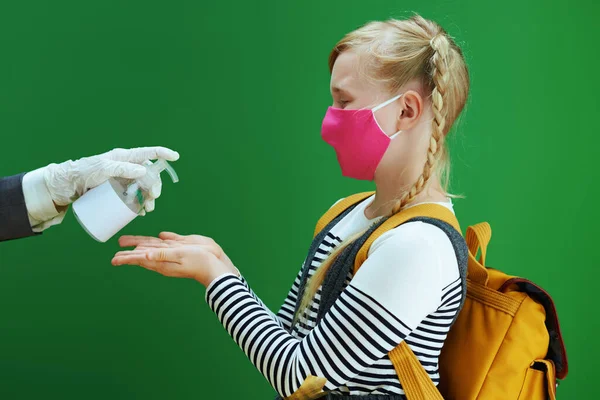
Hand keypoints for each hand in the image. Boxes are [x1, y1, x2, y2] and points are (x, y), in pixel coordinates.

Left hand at [43, 146, 178, 212]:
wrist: (66, 186)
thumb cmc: (83, 173)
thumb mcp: (102, 169)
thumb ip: (121, 168)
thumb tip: (143, 171)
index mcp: (124, 157)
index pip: (147, 153)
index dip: (162, 154)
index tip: (175, 157)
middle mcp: (126, 167)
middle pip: (148, 174)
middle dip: (155, 186)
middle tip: (154, 197)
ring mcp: (122, 180)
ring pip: (143, 187)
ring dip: (149, 198)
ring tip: (147, 208)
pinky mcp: (117, 191)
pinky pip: (134, 197)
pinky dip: (140, 204)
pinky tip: (141, 211)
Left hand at [111, 232, 239, 286]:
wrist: (216, 266)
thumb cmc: (199, 262)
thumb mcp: (180, 256)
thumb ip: (162, 254)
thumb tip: (145, 255)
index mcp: (161, 261)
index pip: (139, 258)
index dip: (126, 258)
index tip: (114, 259)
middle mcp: (164, 257)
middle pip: (143, 252)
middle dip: (129, 251)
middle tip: (117, 249)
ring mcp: (172, 252)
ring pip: (152, 247)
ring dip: (140, 244)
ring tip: (130, 243)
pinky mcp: (181, 247)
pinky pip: (166, 243)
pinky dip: (158, 240)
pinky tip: (158, 237)